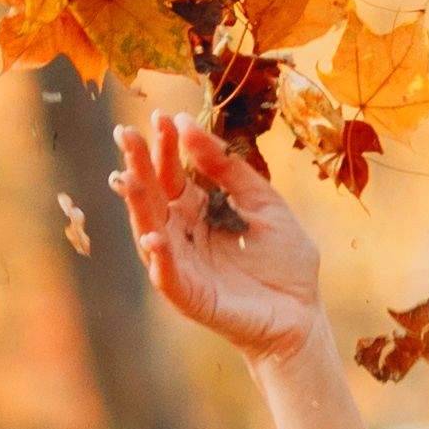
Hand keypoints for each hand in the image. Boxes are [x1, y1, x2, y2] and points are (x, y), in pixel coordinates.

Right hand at [112, 106, 323, 364]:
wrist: (303, 313)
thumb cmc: (284, 261)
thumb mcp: (263, 202)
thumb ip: (229, 169)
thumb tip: (189, 125)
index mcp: (198, 210)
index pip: (172, 173)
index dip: (164, 146)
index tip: (160, 116)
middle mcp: (183, 235)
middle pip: (153, 196)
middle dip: (138, 165)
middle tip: (126, 134)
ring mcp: (182, 265)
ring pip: (150, 230)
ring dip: (137, 206)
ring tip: (126, 177)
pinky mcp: (191, 296)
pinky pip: (168, 277)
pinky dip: (159, 258)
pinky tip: (155, 236)